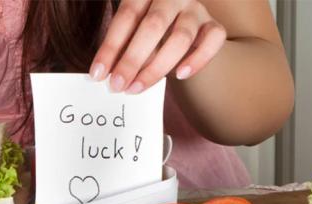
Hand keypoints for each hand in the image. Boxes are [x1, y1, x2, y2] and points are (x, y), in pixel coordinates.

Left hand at [90, 0, 226, 93]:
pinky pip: (213, 41)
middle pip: (154, 26)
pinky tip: (180, 75)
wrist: (181, 23)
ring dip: (157, 67)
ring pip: (182, 37)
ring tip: (137, 88)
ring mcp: (195, 9)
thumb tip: (107, 75)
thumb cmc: (148, 30)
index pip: (126, 16)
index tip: (98, 74)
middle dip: (132, 60)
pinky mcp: (213, 24)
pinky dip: (198, 60)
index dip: (110, 47)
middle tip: (117, 86)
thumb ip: (122, 48)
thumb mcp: (132, 32)